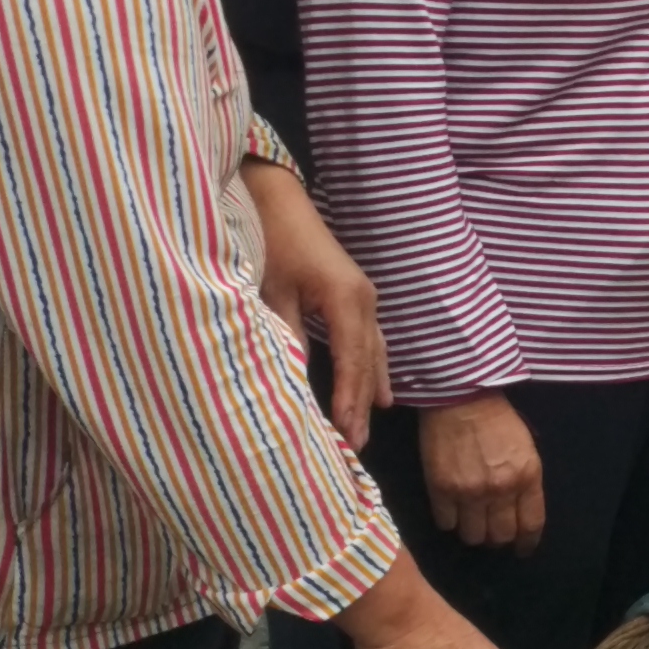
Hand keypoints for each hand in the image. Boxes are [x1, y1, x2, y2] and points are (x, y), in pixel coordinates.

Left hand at [246, 160, 382, 448]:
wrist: (277, 198)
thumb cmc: (270, 241)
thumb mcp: (271, 291)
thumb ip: (286, 336)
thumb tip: (291, 383)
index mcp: (346, 299)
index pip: (352, 362)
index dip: (349, 401)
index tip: (344, 436)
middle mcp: (364, 301)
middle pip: (369, 363)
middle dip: (362, 406)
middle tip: (355, 450)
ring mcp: (365, 298)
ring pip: (374, 355)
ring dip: (370, 392)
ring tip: (367, 432)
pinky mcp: (357, 296)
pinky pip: (372, 343)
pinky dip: (372, 371)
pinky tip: (378, 394)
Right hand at [420, 394, 546, 552]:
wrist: (461, 399)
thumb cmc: (498, 420)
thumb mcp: (526, 449)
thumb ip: (526, 482)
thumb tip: (519, 512)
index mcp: (527, 477)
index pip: (530, 525)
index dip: (526, 543)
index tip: (521, 549)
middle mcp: (500, 490)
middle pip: (501, 536)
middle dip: (499, 539)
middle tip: (494, 531)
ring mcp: (469, 492)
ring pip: (473, 536)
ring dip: (474, 533)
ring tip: (472, 522)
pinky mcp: (441, 489)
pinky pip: (446, 523)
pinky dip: (450, 522)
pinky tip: (452, 511)